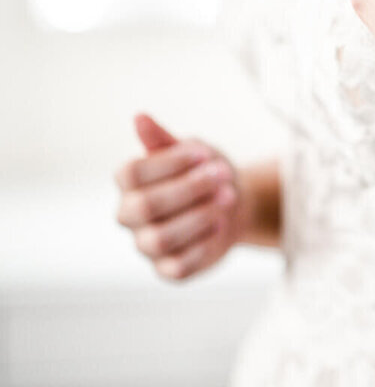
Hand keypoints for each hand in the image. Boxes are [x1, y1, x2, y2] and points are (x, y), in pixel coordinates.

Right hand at [115, 114, 242, 280]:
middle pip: (144, 206)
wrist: (233, 200)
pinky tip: (222, 226)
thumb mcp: (191, 150)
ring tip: (228, 198)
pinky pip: (178, 267)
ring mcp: (146, 244)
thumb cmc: (204, 171)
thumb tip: (139, 118)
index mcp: (129, 183)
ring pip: (160, 239)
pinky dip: (203, 246)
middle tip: (223, 175)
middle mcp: (130, 215)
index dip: (169, 163)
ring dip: (199, 217)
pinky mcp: (168, 268)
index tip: (204, 154)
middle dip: (189, 189)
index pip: (130, 173)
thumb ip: (164, 140)